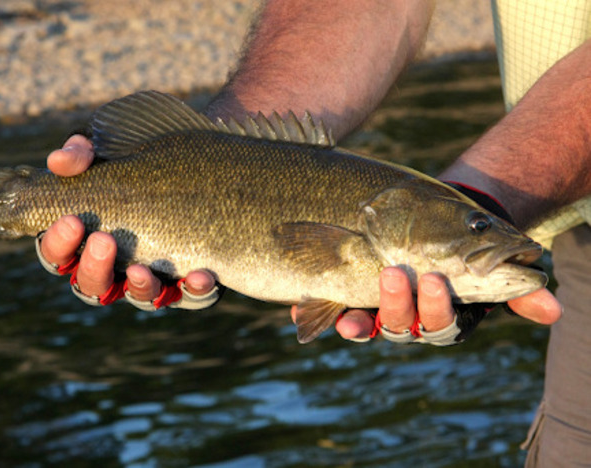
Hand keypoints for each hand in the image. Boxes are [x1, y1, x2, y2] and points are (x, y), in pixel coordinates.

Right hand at [39, 134, 216, 304]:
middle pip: (92, 285)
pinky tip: (199, 274)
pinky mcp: (191, 281)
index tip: (70, 220)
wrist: (203, 160)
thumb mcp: (109, 146)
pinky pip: (193, 296)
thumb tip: (60, 161)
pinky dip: (195, 289)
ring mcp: (155, 276)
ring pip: (139, 297)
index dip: (58, 244)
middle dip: (93, 267)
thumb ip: (80, 152)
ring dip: (138, 287)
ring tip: (140, 270)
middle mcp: (118, 265)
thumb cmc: (142, 157)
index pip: (59, 255)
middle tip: (102, 240)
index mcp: (88, 238)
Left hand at [292, 266, 562, 342]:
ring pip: (362, 323)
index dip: (433, 308)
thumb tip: (553, 309)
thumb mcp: (483, 257)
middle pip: (397, 325)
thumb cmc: (459, 239)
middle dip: (395, 304)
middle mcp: (404, 315)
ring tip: (341, 311)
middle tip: (393, 273)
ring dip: (352, 320)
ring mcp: (372, 307)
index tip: (431, 279)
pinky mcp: (344, 294)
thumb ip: (512, 286)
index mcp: (438, 311)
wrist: (427, 216)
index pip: (437, 323)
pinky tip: (299, 308)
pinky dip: (313, 313)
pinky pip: (326, 311)